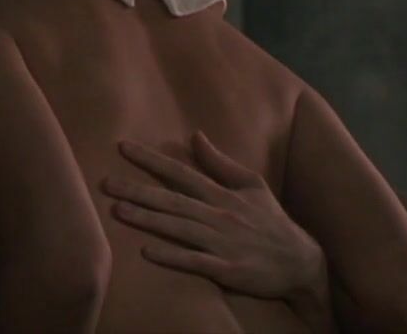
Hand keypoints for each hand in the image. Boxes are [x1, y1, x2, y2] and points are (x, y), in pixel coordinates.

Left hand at [103, 132, 325, 301]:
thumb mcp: (252, 185)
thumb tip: (195, 135)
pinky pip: (195, 262)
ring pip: (179, 228)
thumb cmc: (271, 221)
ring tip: (117, 210)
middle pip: (173, 200)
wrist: (301, 263)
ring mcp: (223, 244)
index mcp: (223, 194)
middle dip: (138, 189)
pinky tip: (146, 251)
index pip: (181, 173)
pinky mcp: (227, 270)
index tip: (122, 147)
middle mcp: (220, 215)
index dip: (151, 159)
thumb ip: (221, 162)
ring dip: (148, 219)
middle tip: (105, 182)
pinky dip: (172, 256)